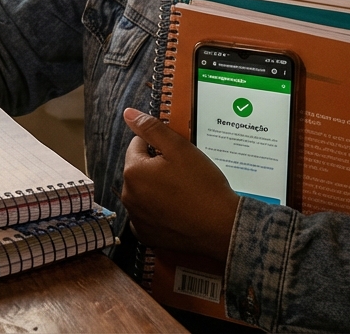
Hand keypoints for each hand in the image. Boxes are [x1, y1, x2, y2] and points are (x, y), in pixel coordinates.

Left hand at [120, 107, 240, 262]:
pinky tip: (177, 210)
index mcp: (133, 172)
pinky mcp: (147, 235)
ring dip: (157, 188)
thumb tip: (129, 114)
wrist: (221, 227)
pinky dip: (158, 211)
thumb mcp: (179, 148)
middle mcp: (129, 197)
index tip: (178, 155)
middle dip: (156, 167)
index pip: (138, 145)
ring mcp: (136, 218)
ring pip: (144, 192)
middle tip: (183, 173)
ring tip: (183, 192)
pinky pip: (147, 215)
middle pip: (139, 170)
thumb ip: (151, 128)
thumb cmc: (202, 186)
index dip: (160, 146)